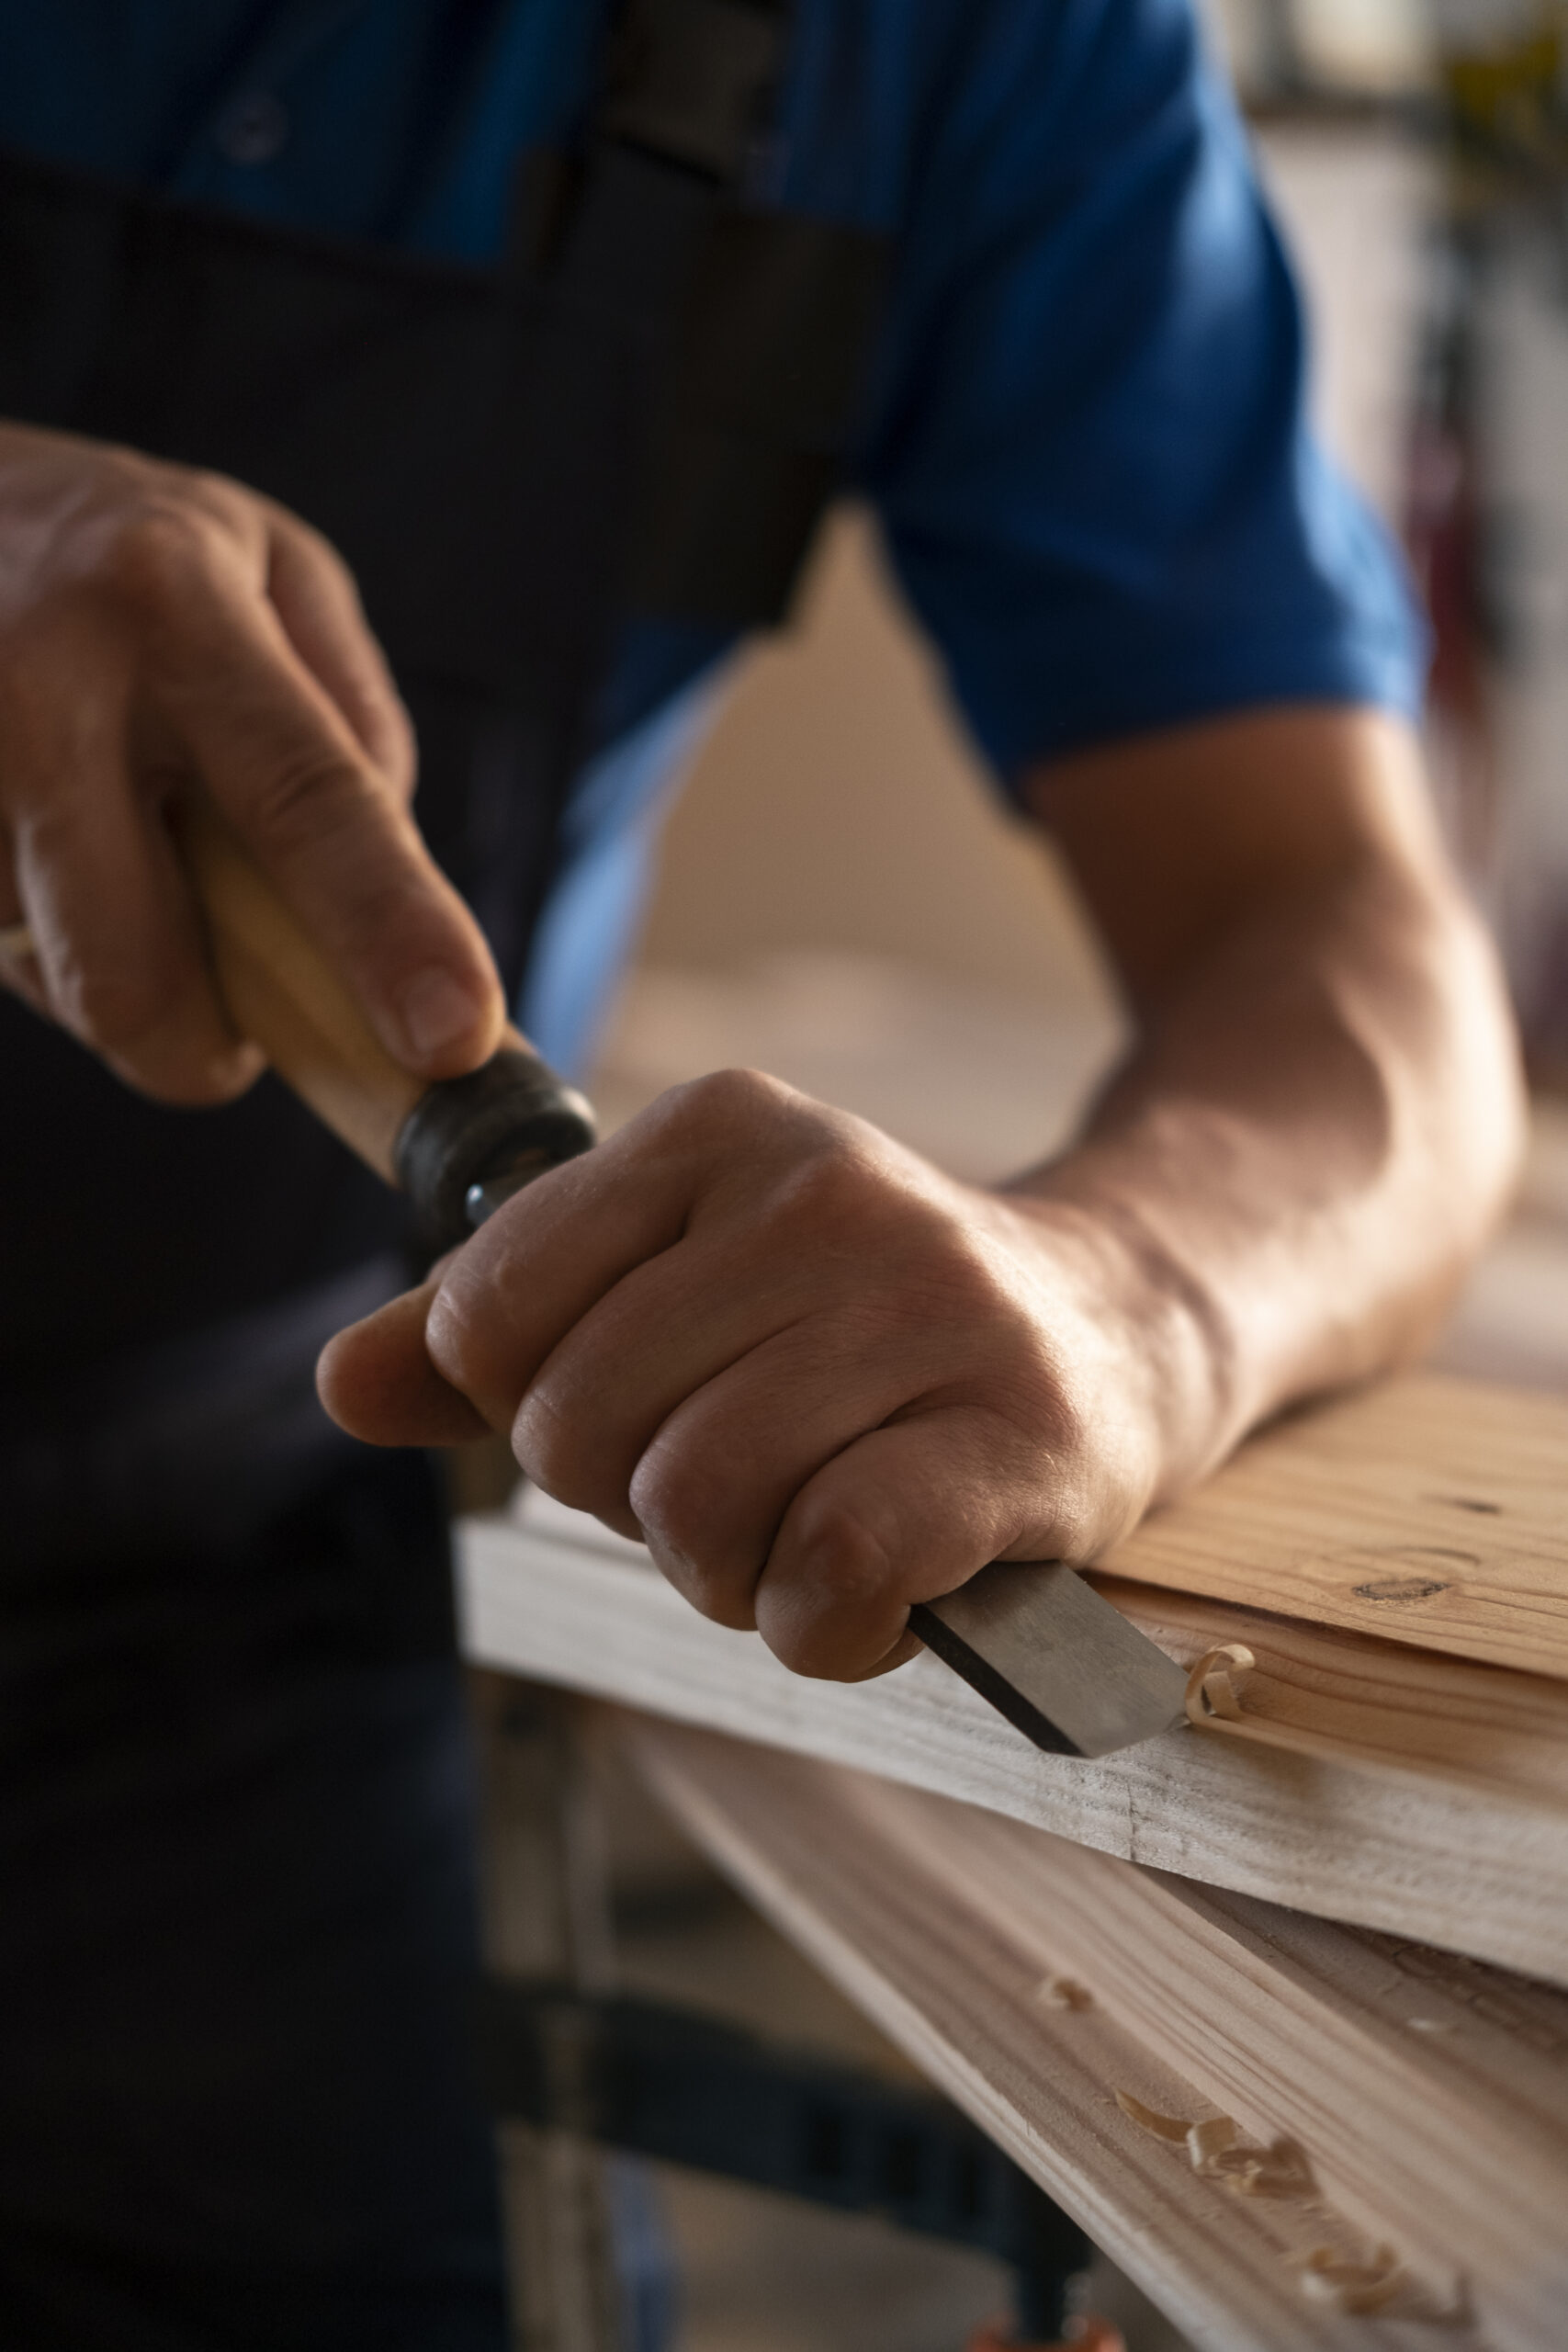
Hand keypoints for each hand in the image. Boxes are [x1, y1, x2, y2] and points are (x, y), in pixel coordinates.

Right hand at [0, 420, 503, 1101]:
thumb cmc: (122, 555)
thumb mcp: (270, 567)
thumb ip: (351, 725)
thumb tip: (388, 905)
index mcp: (171, 603)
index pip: (305, 798)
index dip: (386, 927)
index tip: (452, 1037)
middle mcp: (40, 686)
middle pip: (134, 972)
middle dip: (202, 1047)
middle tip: (230, 1030)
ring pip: (56, 987)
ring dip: (110, 974)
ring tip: (104, 849)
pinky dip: (43, 945)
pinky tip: (40, 843)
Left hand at [319, 1071, 1175, 1680]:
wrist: (1113, 1329)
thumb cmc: (852, 1324)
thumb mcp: (672, 1277)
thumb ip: (500, 1323)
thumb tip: (344, 1383)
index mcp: (712, 1125)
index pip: (487, 1315)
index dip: (536, 1411)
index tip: (642, 1410)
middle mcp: (821, 1188)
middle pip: (580, 1429)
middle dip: (634, 1505)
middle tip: (740, 1488)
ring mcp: (931, 1304)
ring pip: (696, 1508)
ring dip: (728, 1577)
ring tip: (806, 1533)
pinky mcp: (1020, 1434)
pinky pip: (827, 1575)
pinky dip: (821, 1631)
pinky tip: (875, 1598)